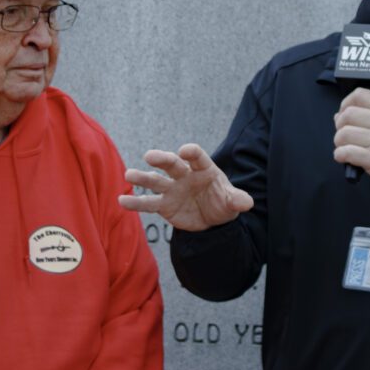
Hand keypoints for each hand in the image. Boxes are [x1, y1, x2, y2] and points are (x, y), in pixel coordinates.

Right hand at [118, 144, 253, 231]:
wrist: (211, 219)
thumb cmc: (222, 202)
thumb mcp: (232, 202)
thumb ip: (236, 200)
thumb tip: (247, 202)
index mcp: (203, 169)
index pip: (197, 157)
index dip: (191, 153)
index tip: (184, 151)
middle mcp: (184, 175)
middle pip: (172, 164)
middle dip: (162, 159)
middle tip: (150, 156)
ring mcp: (172, 189)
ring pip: (155, 181)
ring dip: (142, 177)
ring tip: (129, 174)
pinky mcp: (163, 205)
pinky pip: (148, 203)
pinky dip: (135, 202)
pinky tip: (122, 199)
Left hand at [333, 88, 369, 191]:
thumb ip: (369, 115)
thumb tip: (339, 115)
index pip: (360, 95)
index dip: (345, 104)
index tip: (344, 114)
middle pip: (347, 115)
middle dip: (339, 126)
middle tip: (344, 135)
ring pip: (343, 134)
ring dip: (339, 142)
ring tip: (346, 147)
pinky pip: (346, 152)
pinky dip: (340, 155)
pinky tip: (344, 157)